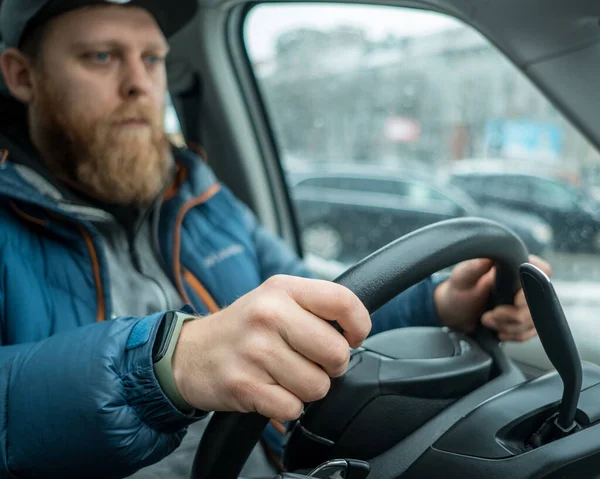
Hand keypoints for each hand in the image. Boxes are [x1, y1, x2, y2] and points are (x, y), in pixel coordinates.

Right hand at [171, 275, 370, 421]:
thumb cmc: (244, 328)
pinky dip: (287, 406)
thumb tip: (356, 330)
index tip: (352, 337)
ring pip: (318, 386)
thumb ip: (315, 307)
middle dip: (331, 366)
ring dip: (307, 387)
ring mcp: (254, 350)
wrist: (190, 353)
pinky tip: (270, 389)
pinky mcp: (244, 384)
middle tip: (309, 360)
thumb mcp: (275, 299)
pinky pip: (293, 408)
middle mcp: (268, 314)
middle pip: (337, 353)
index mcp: (282, 289)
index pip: (343, 301)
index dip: (359, 325)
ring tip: (284, 374)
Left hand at [434, 255, 551, 341]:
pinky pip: (531, 332)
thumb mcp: (462, 277)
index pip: (542, 271)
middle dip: (514, 315)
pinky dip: (514, 335)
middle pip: (540, 301)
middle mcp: (525, 282)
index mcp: (514, 265)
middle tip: (489, 316)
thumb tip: (489, 257)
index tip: (516, 302)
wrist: (454, 312)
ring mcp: (528, 302)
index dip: (533, 288)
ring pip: (535, 320)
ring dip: (510, 326)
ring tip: (487, 321)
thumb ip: (474, 267)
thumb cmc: (458, 289)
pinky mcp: (526, 319)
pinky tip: (498, 331)